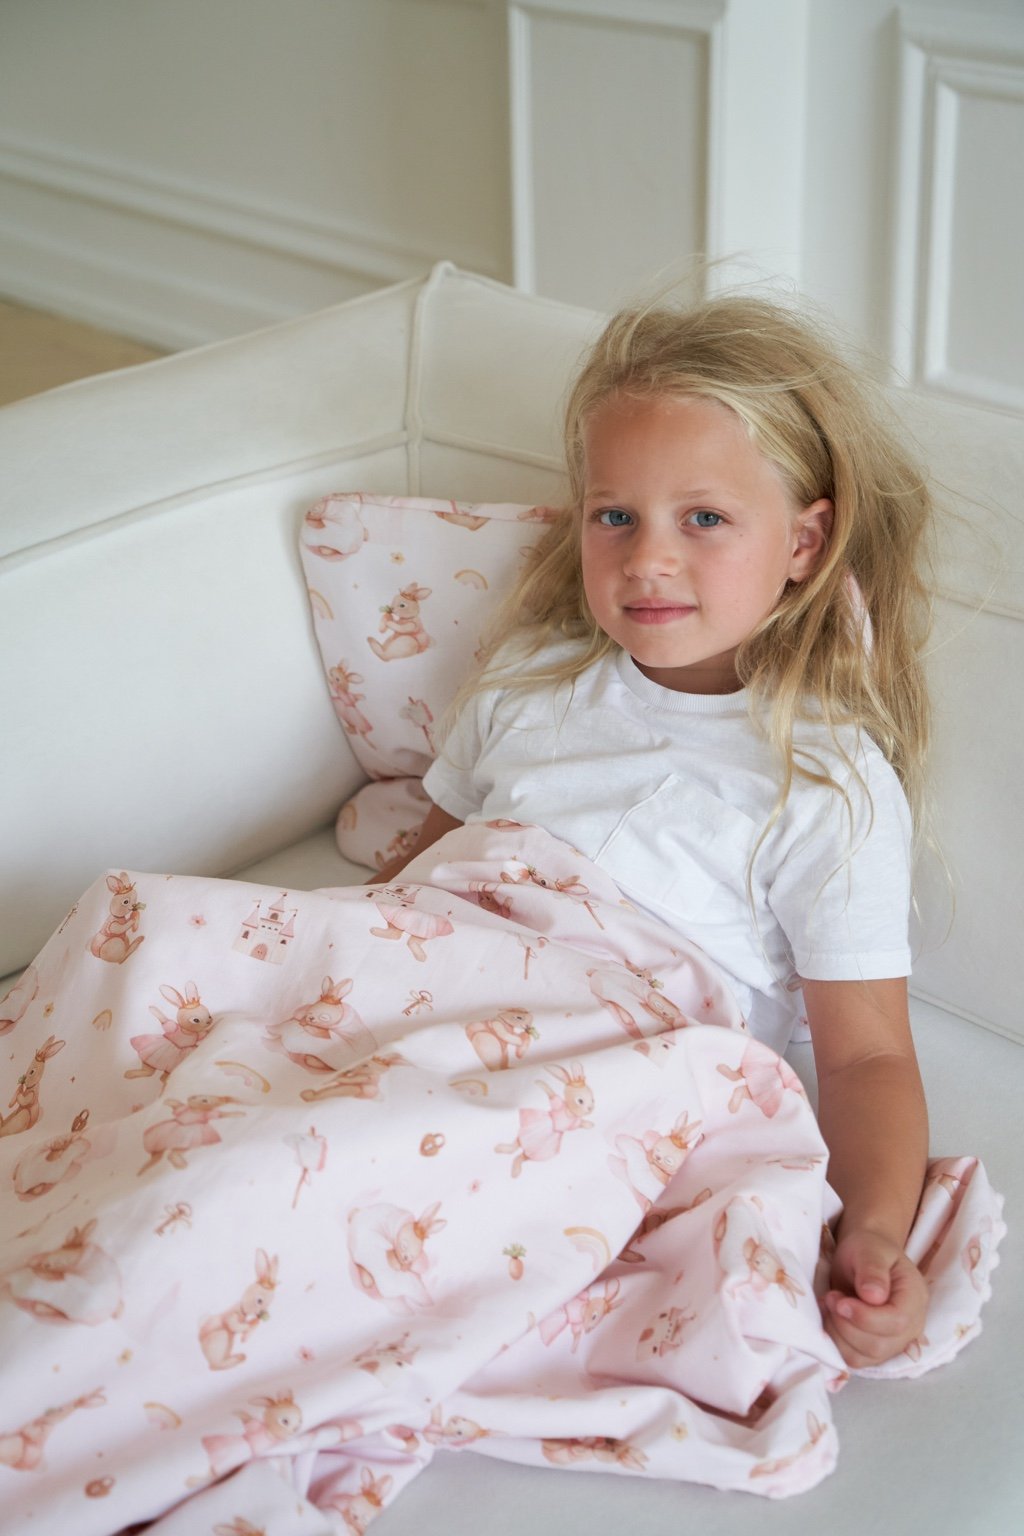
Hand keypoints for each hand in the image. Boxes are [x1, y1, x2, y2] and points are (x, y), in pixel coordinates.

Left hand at [822, 1227, 927, 1367]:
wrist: (865, 1258)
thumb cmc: (869, 1250)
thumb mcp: (870, 1250)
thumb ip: (872, 1271)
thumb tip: (873, 1297)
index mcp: (915, 1297)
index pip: (897, 1322)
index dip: (865, 1317)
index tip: (839, 1300)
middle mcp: (911, 1326)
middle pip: (880, 1345)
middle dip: (847, 1324)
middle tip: (830, 1297)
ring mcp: (894, 1341)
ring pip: (865, 1356)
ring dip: (838, 1333)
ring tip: (829, 1304)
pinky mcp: (875, 1349)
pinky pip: (855, 1358)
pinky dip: (836, 1342)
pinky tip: (831, 1318)